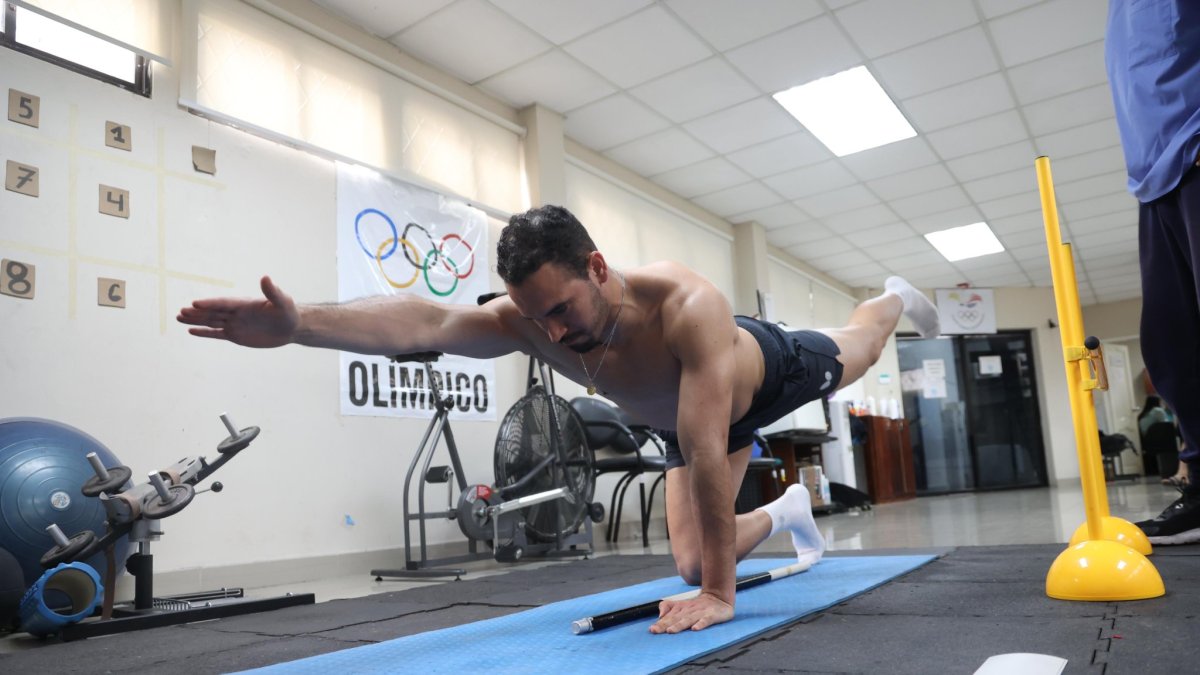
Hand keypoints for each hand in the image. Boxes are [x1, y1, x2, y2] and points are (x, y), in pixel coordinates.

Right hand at [177, 276, 298, 347]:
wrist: (292, 327)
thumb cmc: (288, 312)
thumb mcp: (282, 302)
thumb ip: (272, 291)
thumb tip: (266, 277)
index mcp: (244, 303)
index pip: (223, 303)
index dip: (210, 303)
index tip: (195, 303)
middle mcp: (236, 313)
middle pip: (213, 312)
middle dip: (197, 312)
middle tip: (180, 311)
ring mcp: (234, 324)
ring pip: (211, 322)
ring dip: (195, 320)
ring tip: (179, 317)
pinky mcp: (236, 335)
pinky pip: (217, 333)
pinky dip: (204, 333)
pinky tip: (191, 331)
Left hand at [649, 592, 732, 633]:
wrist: (718, 598)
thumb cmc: (697, 605)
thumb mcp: (681, 605)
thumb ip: (668, 607)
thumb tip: (659, 616)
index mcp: (681, 608)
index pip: (668, 617)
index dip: (660, 623)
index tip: (652, 630)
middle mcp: (689, 610)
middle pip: (675, 618)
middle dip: (665, 625)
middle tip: (655, 630)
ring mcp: (700, 612)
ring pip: (688, 619)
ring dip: (679, 625)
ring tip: (670, 631)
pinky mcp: (711, 615)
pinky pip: (706, 620)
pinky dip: (701, 624)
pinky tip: (695, 629)